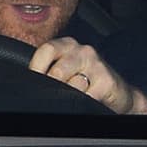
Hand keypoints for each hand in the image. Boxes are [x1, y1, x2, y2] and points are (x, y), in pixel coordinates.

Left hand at [29, 37, 146, 114]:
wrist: (117, 93)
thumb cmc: (86, 82)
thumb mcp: (66, 71)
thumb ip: (49, 70)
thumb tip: (28, 80)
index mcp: (67, 45)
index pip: (46, 50)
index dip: (37, 68)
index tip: (35, 83)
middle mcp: (82, 50)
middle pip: (57, 71)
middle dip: (54, 86)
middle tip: (58, 93)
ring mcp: (96, 64)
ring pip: (71, 85)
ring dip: (70, 95)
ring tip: (76, 95)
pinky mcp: (107, 80)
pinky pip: (86, 96)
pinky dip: (84, 102)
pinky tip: (88, 99)